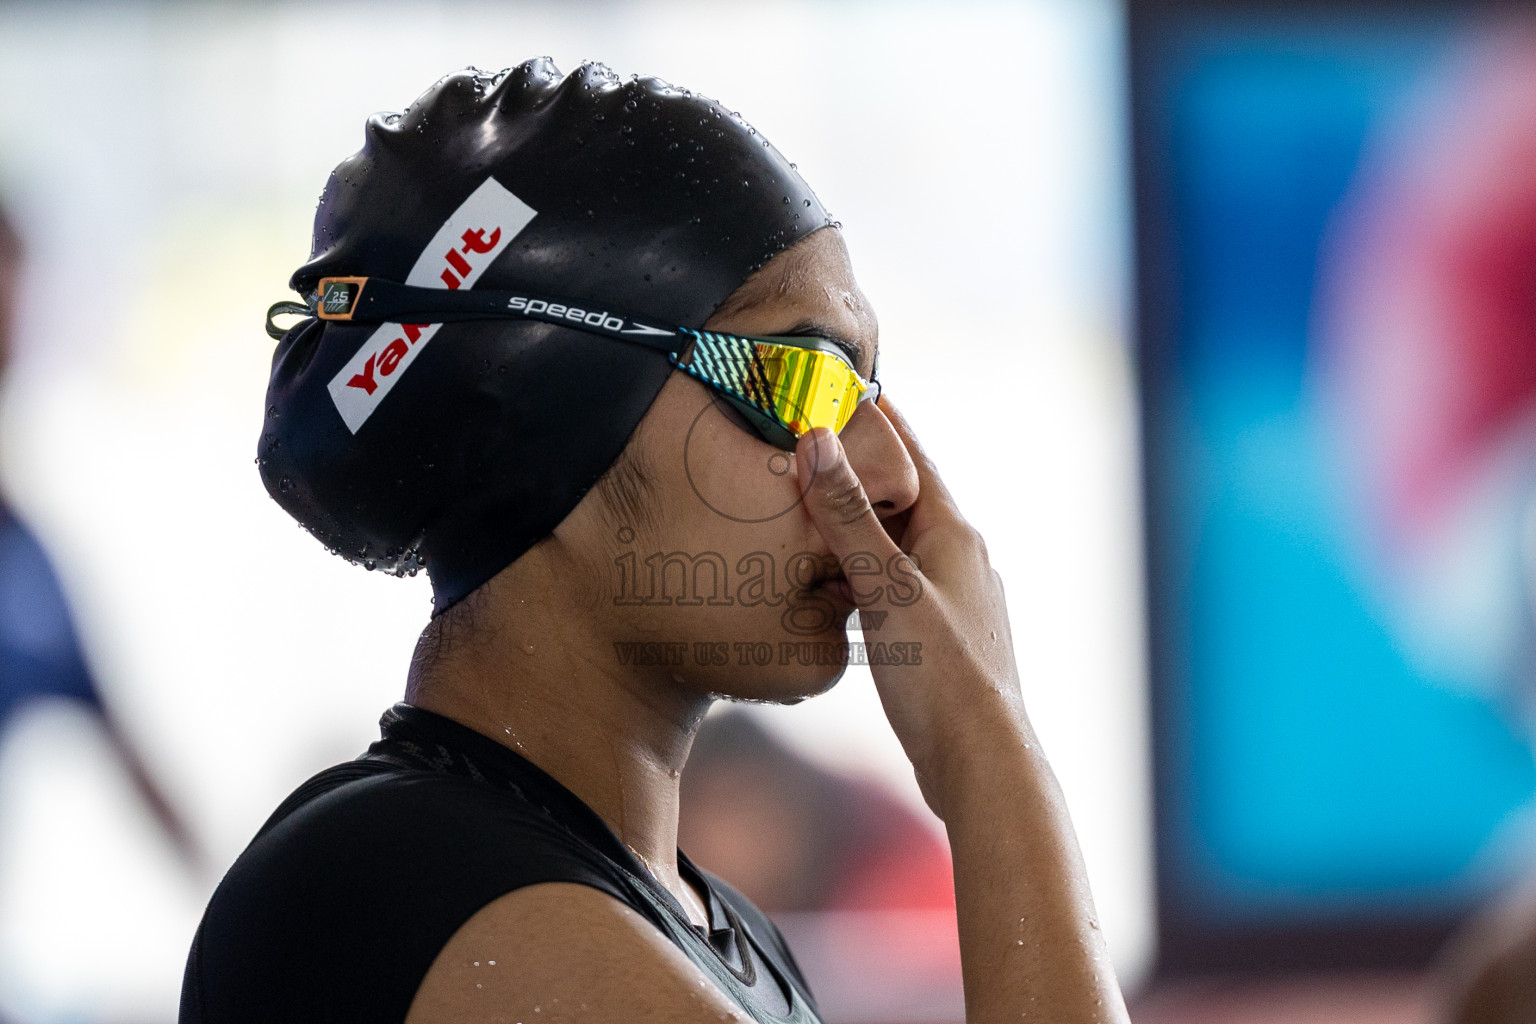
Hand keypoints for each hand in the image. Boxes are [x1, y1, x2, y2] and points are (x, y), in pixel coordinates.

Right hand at [794, 399, 1030, 814]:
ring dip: (861, 527)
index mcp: (956, 535)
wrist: (981, 764)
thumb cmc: (942, 675)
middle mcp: (963, 560)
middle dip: (862, 474)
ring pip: (901, 546)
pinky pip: (899, 586)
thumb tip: (817, 442)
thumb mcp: (885, 586)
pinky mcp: (943, 639)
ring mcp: (956, 601)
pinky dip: (866, 573)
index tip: (849, 388)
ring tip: (813, 513)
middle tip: (813, 447)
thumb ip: (847, 516)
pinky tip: (839, 588)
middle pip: (907, 499)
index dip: (881, 422)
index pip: (915, 457)